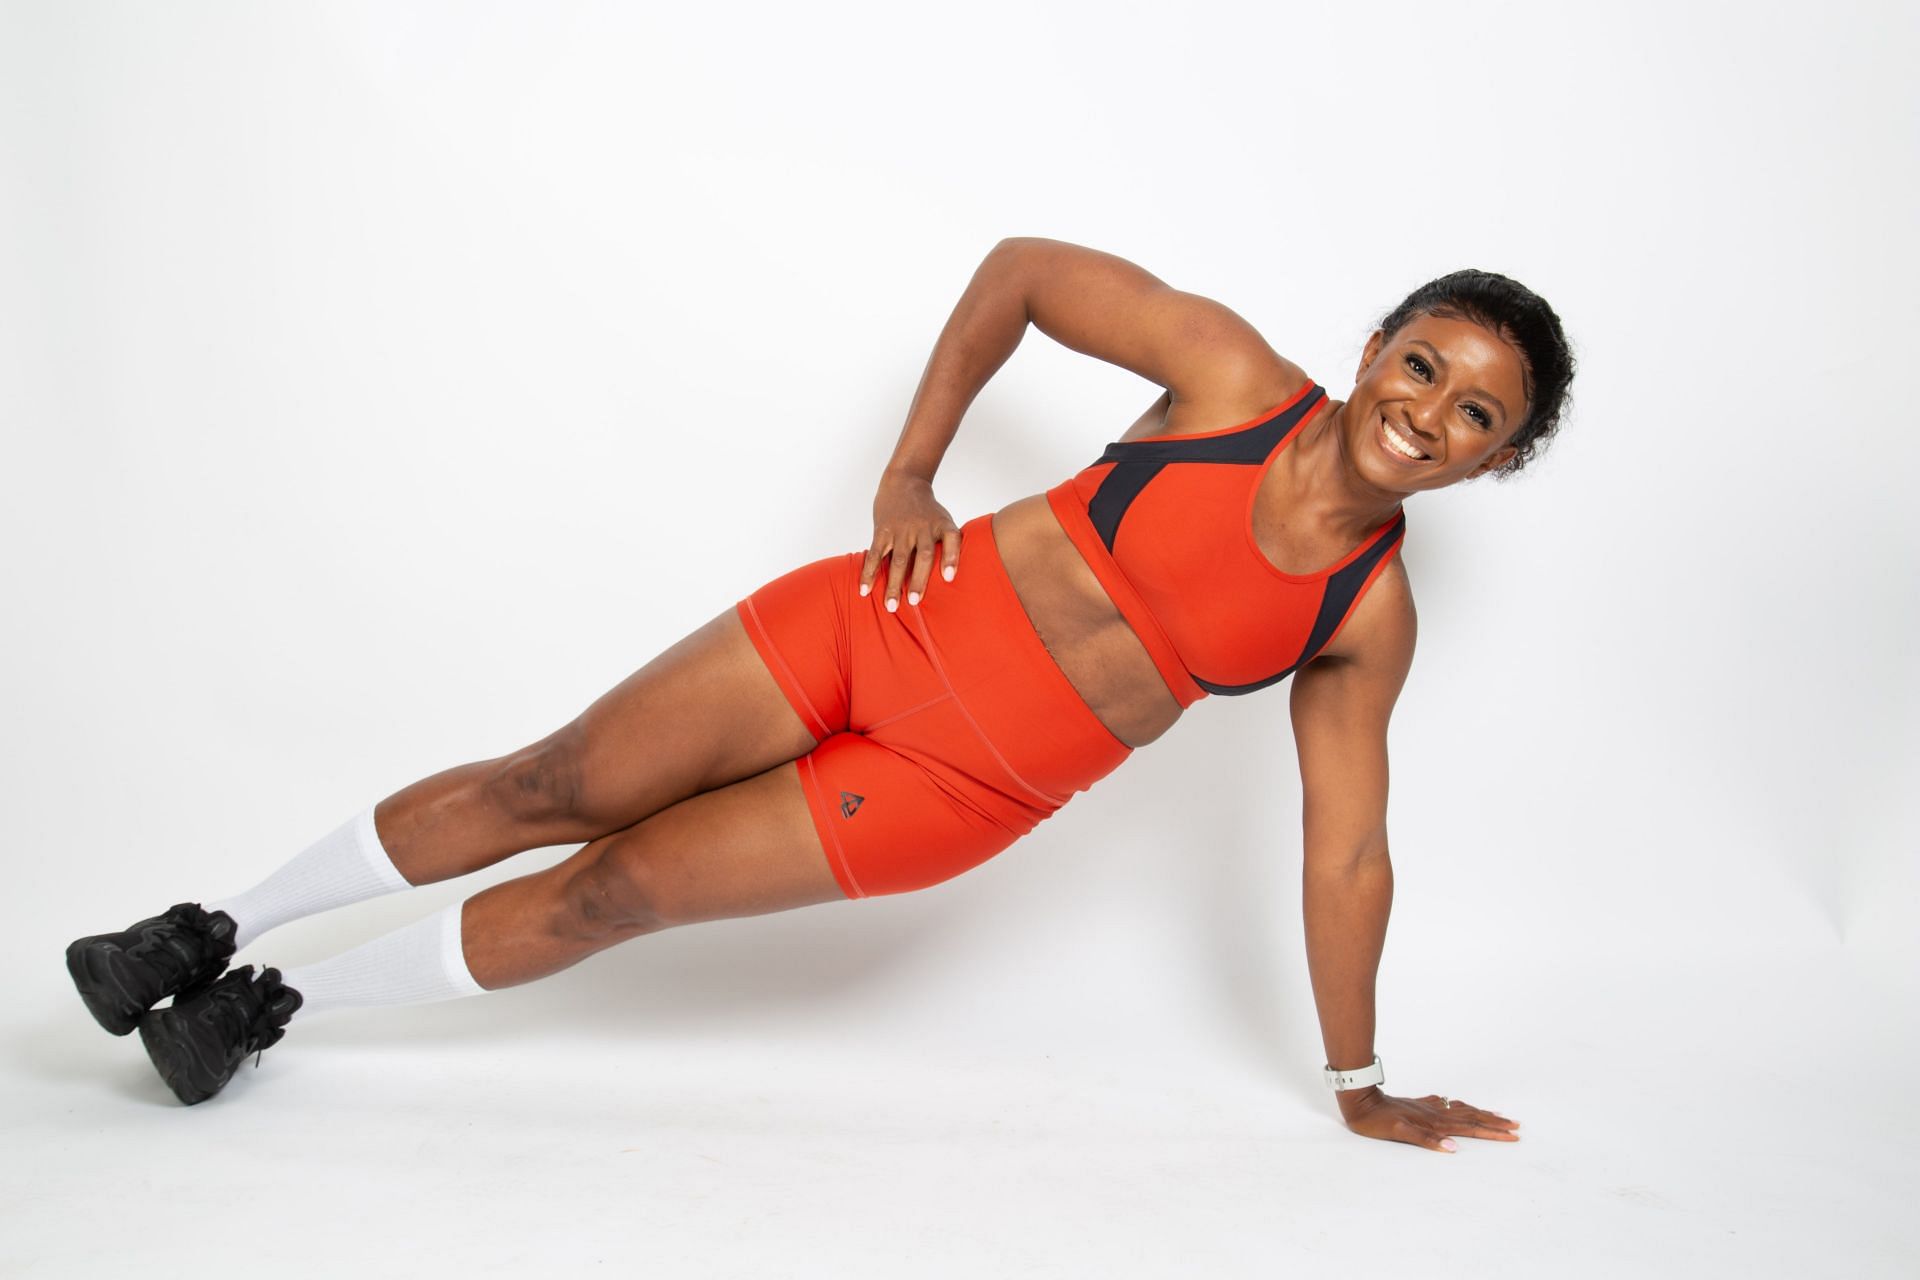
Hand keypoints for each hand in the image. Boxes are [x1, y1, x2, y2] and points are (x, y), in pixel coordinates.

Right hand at [863, 471, 960, 611]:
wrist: (904, 482)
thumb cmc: (928, 511)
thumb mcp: (943, 521)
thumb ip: (947, 546)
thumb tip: (950, 581)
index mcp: (941, 525)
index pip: (950, 540)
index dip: (951, 558)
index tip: (949, 577)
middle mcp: (922, 527)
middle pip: (922, 556)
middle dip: (918, 579)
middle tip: (914, 601)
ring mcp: (901, 529)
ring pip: (897, 559)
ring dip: (893, 584)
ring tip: (891, 606)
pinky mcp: (882, 531)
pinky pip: (874, 554)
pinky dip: (869, 572)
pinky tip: (864, 590)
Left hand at [1338, 1087, 1519, 1153]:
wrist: (1361, 1101)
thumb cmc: (1377, 1121)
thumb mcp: (1399, 1133)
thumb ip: (1425, 1140)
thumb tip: (1453, 1148)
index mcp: (1435, 1122)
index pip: (1470, 1128)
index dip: (1492, 1133)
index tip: (1513, 1135)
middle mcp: (1435, 1113)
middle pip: (1472, 1117)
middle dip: (1495, 1123)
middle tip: (1516, 1126)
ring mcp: (1428, 1108)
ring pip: (1462, 1110)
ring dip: (1482, 1114)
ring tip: (1498, 1115)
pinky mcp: (1420, 1105)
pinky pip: (1447, 1105)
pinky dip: (1460, 1107)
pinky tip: (1461, 1106)